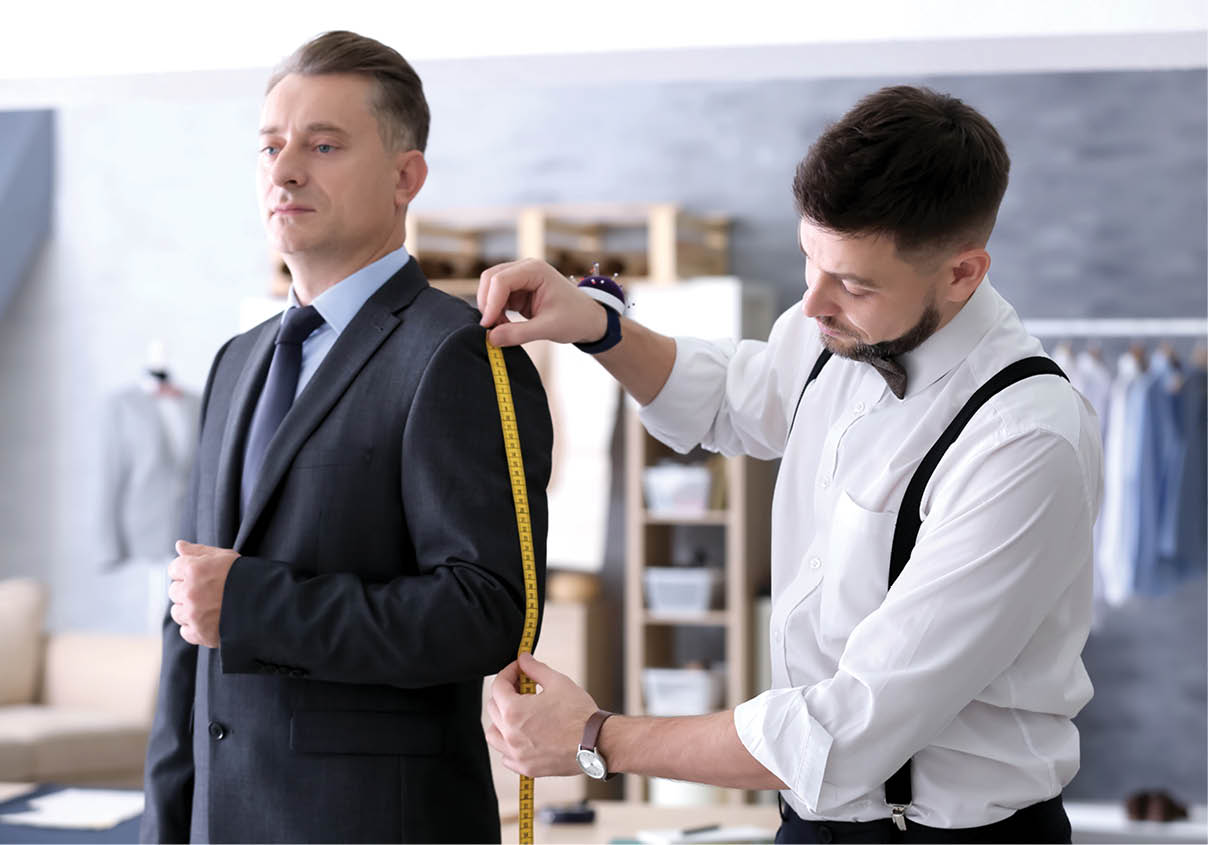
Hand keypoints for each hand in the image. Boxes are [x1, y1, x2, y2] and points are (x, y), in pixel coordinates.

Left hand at [167, 540, 238, 647]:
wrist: (267, 602)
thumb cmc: (245, 576)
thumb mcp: (223, 557)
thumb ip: (198, 551)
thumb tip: (179, 545)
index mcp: (194, 569)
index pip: (174, 569)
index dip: (188, 570)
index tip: (203, 575)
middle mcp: (190, 592)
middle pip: (174, 591)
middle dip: (188, 590)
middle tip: (210, 591)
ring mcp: (194, 614)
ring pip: (177, 612)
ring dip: (189, 609)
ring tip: (211, 606)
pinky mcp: (199, 633)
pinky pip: (185, 631)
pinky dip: (195, 627)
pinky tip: (212, 620)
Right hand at [477, 258, 607, 347]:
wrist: (589, 319)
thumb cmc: (575, 318)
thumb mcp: (548, 328)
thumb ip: (519, 333)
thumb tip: (490, 339)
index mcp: (535, 270)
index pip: (501, 280)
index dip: (490, 303)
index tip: (488, 326)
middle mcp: (524, 269)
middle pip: (490, 279)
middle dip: (487, 304)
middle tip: (491, 329)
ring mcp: (520, 279)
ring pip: (490, 289)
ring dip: (491, 310)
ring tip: (501, 330)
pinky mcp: (517, 291)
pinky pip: (496, 299)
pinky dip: (496, 313)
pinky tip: (504, 327)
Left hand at [485, 652, 597, 776]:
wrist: (596, 743)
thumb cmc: (579, 715)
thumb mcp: (558, 682)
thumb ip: (535, 669)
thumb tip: (524, 659)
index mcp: (514, 711)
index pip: (498, 686)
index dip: (509, 672)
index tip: (518, 669)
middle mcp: (510, 734)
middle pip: (493, 708)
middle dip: (505, 692)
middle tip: (522, 686)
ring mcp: (517, 753)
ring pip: (494, 734)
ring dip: (500, 719)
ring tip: (519, 712)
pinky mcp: (526, 767)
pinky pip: (505, 755)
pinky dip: (508, 744)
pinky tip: (522, 735)